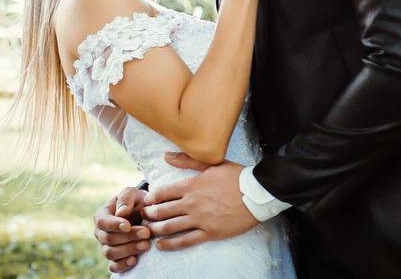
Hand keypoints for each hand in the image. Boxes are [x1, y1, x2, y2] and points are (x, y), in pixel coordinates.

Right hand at [93, 187, 151, 272]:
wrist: (144, 212)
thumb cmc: (136, 201)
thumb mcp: (133, 193)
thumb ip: (126, 198)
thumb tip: (121, 213)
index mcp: (102, 215)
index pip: (102, 222)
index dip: (114, 225)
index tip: (128, 226)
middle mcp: (101, 232)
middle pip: (108, 239)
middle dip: (128, 237)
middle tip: (146, 233)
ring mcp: (106, 246)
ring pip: (111, 253)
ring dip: (129, 250)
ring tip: (146, 245)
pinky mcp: (114, 258)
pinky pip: (113, 266)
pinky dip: (122, 265)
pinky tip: (135, 260)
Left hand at [141, 152, 257, 250]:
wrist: (257, 193)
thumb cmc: (237, 177)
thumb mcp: (213, 164)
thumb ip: (188, 160)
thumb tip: (166, 155)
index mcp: (192, 185)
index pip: (162, 193)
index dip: (150, 198)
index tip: (146, 201)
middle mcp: (192, 203)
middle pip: (161, 211)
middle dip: (149, 215)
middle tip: (143, 217)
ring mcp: (200, 219)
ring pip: (169, 227)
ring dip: (155, 229)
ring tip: (148, 231)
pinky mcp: (209, 232)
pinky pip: (185, 241)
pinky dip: (170, 244)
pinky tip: (161, 245)